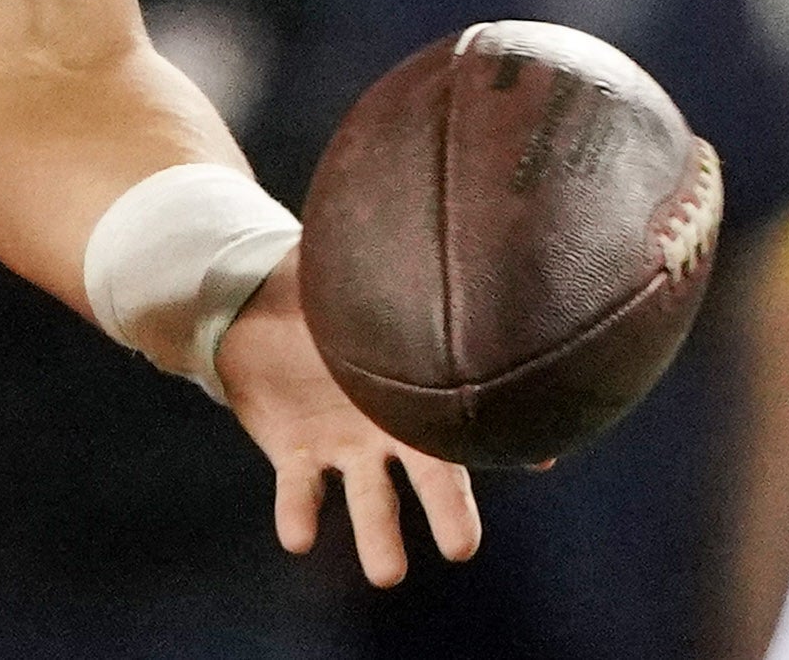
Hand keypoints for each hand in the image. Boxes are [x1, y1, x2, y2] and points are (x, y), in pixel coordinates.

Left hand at [217, 247, 482, 587]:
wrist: (248, 302)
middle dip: (448, 512)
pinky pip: (298, 492)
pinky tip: (299, 535)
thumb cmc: (318, 283)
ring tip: (386, 573)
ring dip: (378, 535)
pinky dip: (299, 513)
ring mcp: (345, 447)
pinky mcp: (295, 456)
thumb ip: (388, 259)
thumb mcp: (353, 267)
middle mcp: (390, 428)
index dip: (502, 438)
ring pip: (369, 499)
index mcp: (415, 386)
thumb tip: (435, 215)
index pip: (465, 417)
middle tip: (462, 547)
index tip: (540, 458)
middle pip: (430, 477)